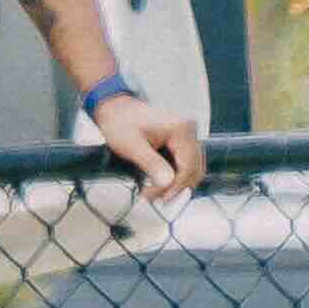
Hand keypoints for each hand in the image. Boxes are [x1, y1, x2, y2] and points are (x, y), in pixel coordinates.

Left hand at [93, 87, 208, 204]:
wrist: (114, 108)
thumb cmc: (120, 122)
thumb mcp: (132, 146)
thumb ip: (151, 164)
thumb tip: (167, 183)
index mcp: (181, 129)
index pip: (187, 167)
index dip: (175, 187)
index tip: (158, 199)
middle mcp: (189, 131)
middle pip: (193, 169)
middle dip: (175, 188)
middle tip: (153, 198)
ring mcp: (187, 136)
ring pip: (192, 169)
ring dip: (176, 184)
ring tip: (154, 194)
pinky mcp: (181, 141)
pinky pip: (185, 164)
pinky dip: (174, 176)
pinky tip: (159, 183)